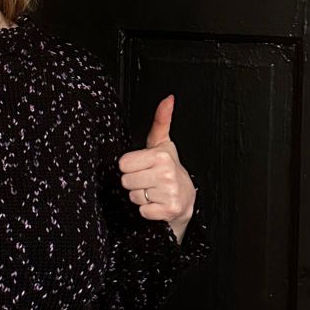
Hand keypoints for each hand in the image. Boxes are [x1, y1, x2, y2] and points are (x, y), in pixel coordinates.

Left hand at [118, 95, 195, 241]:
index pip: (123, 164)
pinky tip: (157, 203)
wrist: (186, 197)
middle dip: (135, 182)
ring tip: (154, 191)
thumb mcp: (162, 143)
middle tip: (149, 180)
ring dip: (141, 197)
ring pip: (133, 196)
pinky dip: (147, 210)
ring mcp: (169, 192)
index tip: (143, 167)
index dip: (131, 167)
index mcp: (161, 155)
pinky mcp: (169, 210)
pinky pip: (142, 211)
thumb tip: (168, 98)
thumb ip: (161, 120)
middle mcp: (166, 173)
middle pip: (125, 181)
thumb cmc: (169, 168)